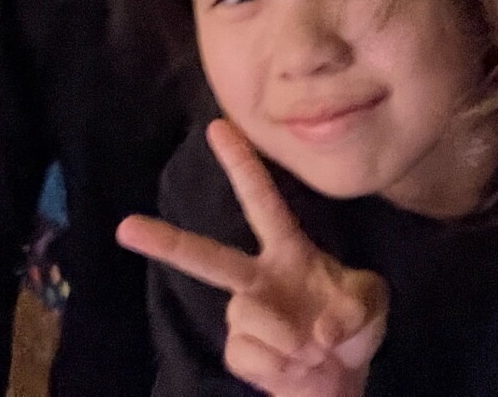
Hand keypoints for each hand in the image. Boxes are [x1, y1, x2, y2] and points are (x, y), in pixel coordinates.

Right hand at [118, 120, 388, 396]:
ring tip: (313, 347)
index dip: (243, 163)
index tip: (218, 126)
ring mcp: (244, 314)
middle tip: (125, 227)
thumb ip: (357, 307)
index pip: (263, 200)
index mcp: (288, 249)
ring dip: (294, 340)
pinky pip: (256, 354)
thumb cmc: (351, 326)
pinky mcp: (238, 350)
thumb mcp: (372, 305)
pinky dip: (285, 365)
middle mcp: (257, 276)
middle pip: (207, 257)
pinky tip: (295, 364)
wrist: (337, 380)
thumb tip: (320, 329)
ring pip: (254, 317)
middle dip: (165, 242)